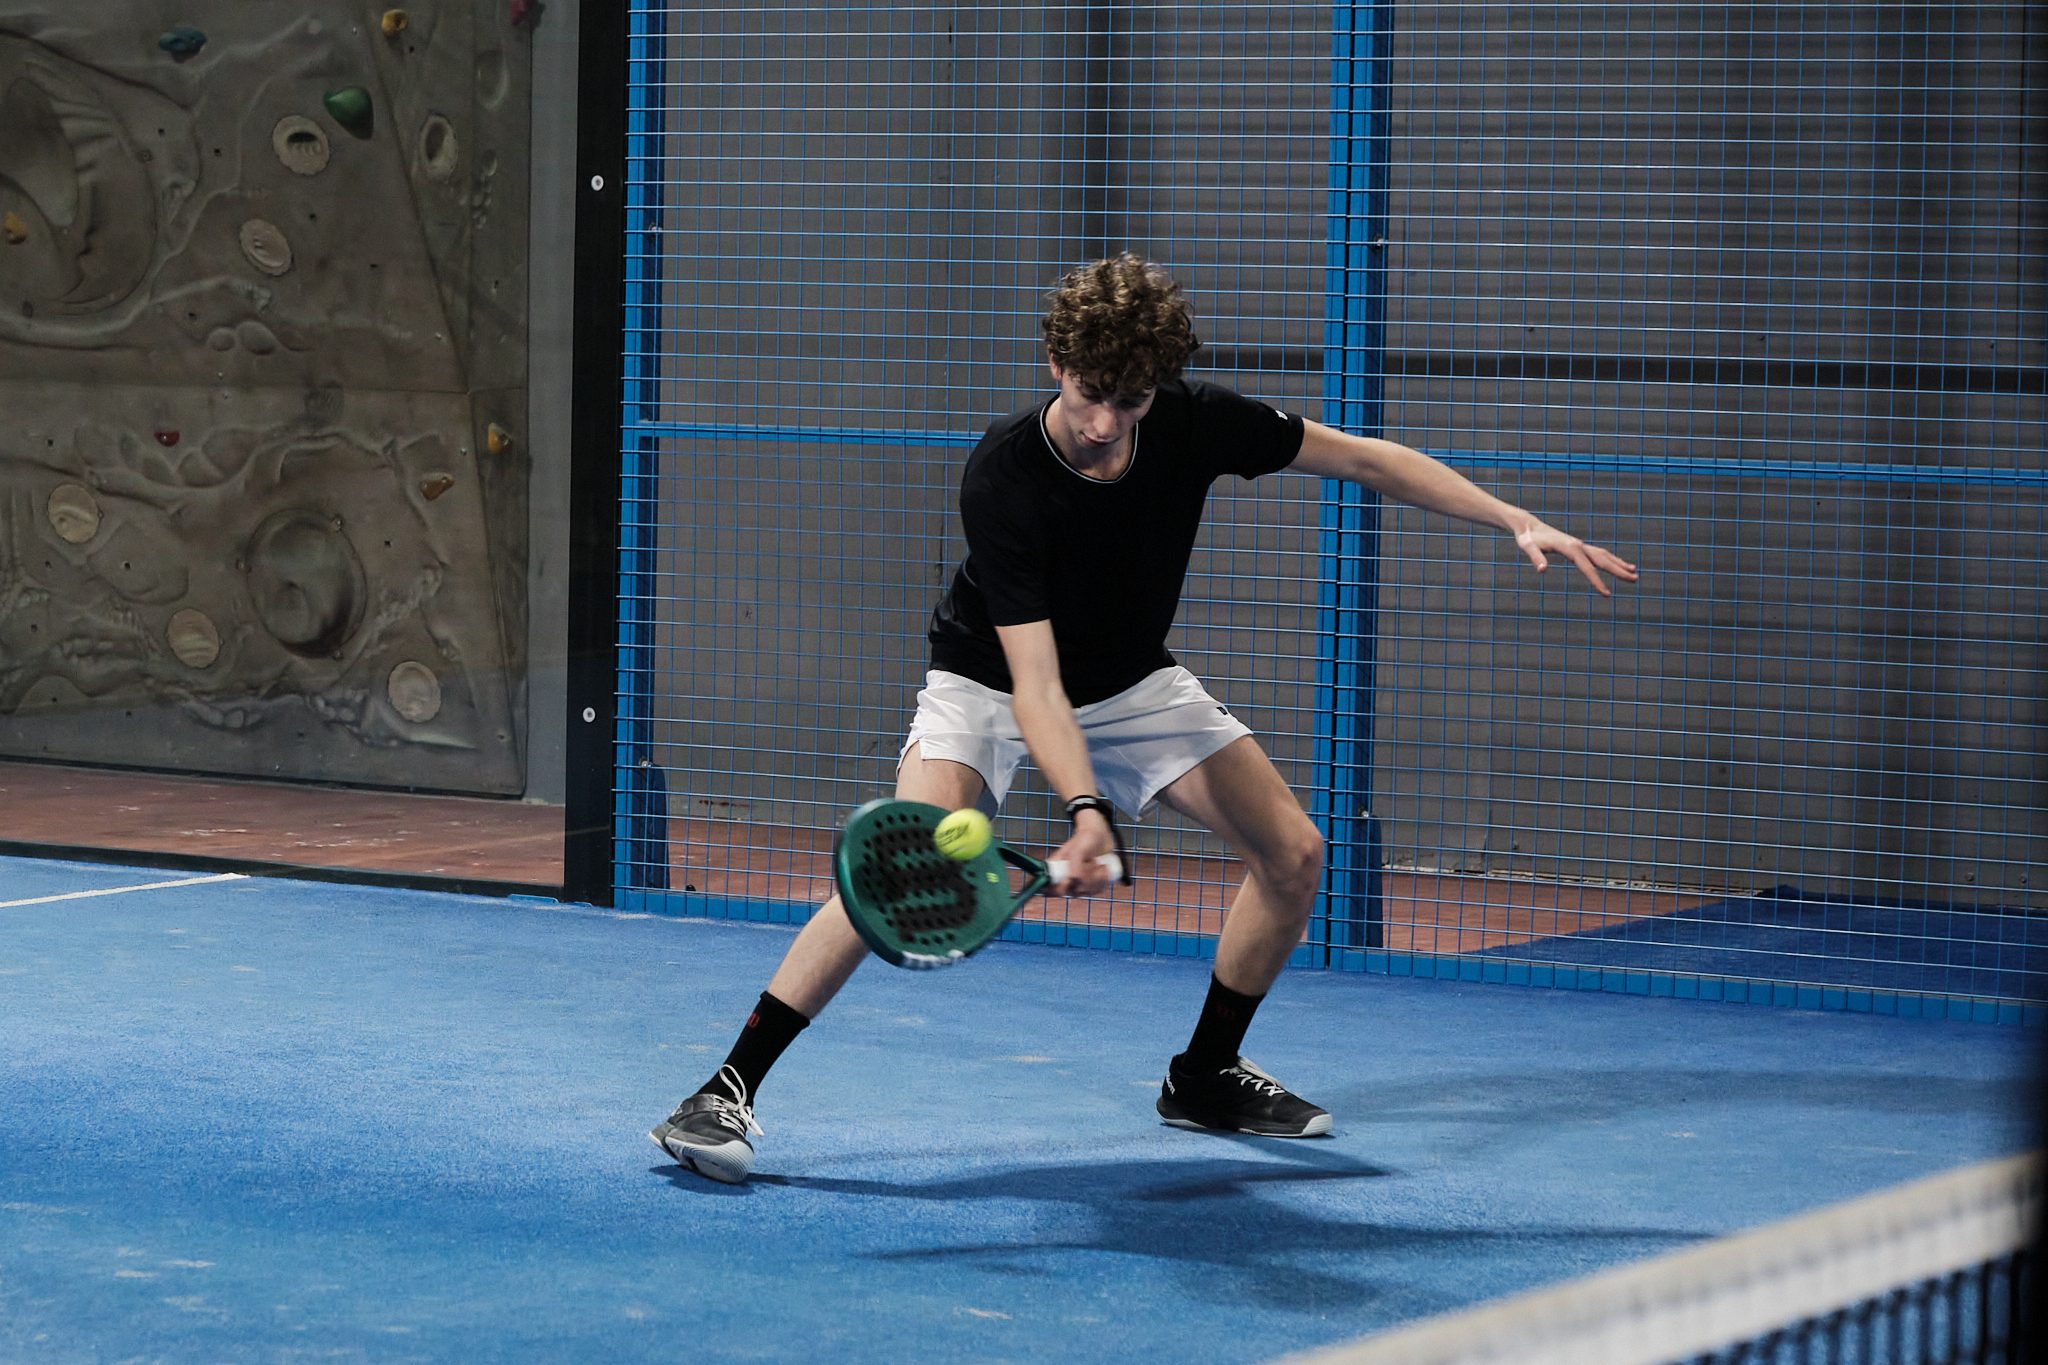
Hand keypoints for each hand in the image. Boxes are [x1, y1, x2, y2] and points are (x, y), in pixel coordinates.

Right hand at [1050, 810, 1118, 896]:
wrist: (1101, 836)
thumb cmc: (1085, 839)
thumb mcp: (1078, 850)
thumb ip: (1075, 866)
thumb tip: (1075, 880)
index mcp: (1057, 871)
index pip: (1051, 890)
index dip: (1060, 889)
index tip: (1070, 879)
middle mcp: (1067, 880)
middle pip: (1073, 892)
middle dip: (1085, 878)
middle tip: (1090, 862)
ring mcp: (1080, 884)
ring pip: (1087, 892)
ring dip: (1096, 876)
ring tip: (1098, 861)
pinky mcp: (1093, 885)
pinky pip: (1098, 890)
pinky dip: (1104, 879)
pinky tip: (1104, 867)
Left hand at [1513, 521, 1639, 595]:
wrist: (1529, 526)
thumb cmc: (1528, 539)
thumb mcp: (1528, 547)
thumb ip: (1535, 558)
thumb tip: (1542, 569)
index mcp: (1570, 548)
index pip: (1587, 568)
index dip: (1597, 581)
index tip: (1607, 594)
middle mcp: (1579, 545)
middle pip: (1603, 560)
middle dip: (1619, 571)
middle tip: (1635, 579)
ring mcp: (1580, 545)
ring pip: (1604, 555)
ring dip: (1619, 564)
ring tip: (1633, 572)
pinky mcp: (1579, 546)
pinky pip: (1599, 553)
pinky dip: (1611, 559)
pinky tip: (1619, 565)